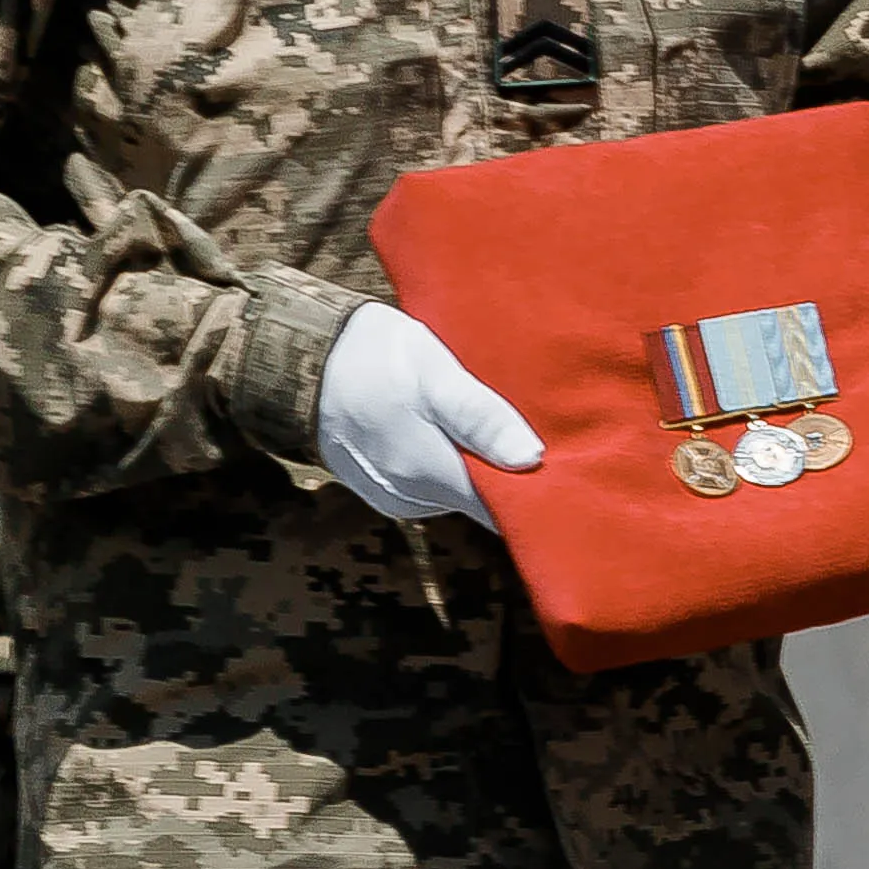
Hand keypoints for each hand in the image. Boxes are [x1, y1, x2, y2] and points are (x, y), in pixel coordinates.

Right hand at [318, 304, 542, 525]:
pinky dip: (450, 462)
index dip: (542, 492)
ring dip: (479, 465)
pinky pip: (433, 483)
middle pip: (485, 501)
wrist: (296, 358)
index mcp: (432, 476)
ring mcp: (395, 496)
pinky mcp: (383, 486)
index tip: (571, 466)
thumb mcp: (435, 376)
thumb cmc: (371, 357)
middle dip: (513, 474)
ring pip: (459, 490)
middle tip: (543, 431)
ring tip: (494, 424)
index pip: (506, 510)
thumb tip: (531, 460)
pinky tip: (454, 429)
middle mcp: (414, 499)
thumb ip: (481, 418)